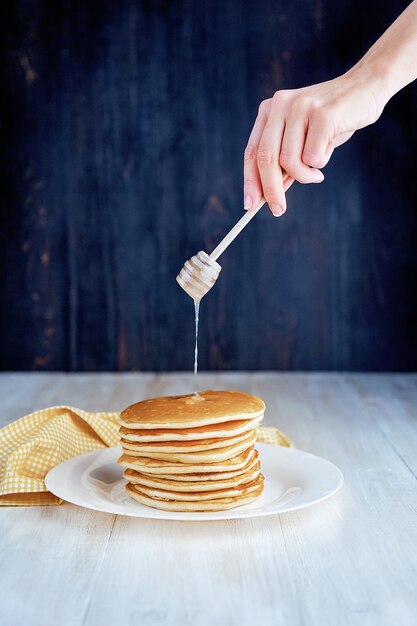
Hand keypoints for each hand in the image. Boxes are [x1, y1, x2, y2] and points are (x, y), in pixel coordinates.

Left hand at [243, 70, 386, 215]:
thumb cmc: (332, 120)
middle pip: (266, 159)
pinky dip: (321, 164)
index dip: (250, 180)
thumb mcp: (303, 139)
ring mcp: (301, 107)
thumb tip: (269, 194)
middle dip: (271, 190)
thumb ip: (285, 162)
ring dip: (304, 176)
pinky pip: (313, 158)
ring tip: (317, 174)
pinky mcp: (322, 114)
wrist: (366, 87)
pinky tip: (331, 148)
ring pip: (290, 162)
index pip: (252, 151)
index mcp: (269, 110)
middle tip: (278, 210)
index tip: (250, 204)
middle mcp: (280, 105)